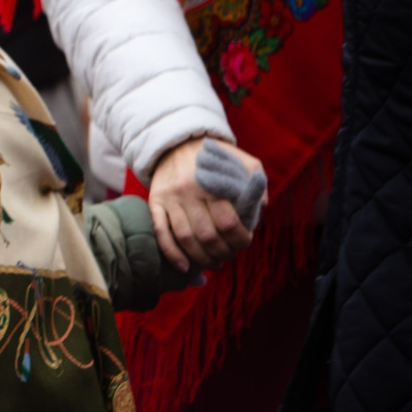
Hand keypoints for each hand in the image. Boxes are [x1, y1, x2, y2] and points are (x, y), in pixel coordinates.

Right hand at [148, 134, 262, 272]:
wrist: (177, 143)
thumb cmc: (217, 157)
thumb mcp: (243, 162)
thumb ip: (255, 186)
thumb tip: (257, 213)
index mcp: (213, 182)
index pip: (227, 222)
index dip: (239, 239)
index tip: (244, 242)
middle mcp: (188, 191)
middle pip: (206, 235)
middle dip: (223, 252)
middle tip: (230, 254)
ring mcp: (169, 199)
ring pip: (184, 238)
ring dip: (201, 258)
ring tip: (214, 262)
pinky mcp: (154, 203)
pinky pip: (161, 233)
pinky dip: (172, 254)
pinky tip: (185, 267)